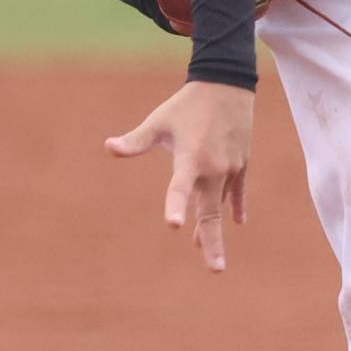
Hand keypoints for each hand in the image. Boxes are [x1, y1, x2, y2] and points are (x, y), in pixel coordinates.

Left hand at [104, 80, 254, 271]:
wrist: (227, 82)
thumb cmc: (187, 104)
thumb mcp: (159, 121)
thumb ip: (136, 140)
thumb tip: (108, 148)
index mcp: (190, 158)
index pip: (179, 188)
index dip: (175, 205)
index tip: (173, 225)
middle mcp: (213, 168)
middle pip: (211, 213)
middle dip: (211, 241)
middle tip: (215, 269)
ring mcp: (230, 167)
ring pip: (221, 205)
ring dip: (214, 227)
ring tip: (207, 251)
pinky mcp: (242, 163)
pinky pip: (237, 191)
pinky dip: (235, 206)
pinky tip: (236, 222)